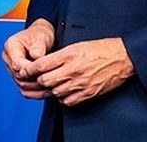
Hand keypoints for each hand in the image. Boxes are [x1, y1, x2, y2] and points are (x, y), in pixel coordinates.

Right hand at [1, 18, 54, 98]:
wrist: (41, 38)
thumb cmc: (40, 35)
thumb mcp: (41, 37)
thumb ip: (38, 47)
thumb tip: (36, 56)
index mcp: (11, 46)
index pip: (17, 64)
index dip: (30, 70)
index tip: (44, 71)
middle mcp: (9, 58)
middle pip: (18, 76)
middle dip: (35, 79)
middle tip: (50, 81)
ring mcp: (12, 68)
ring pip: (21, 83)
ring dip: (36, 87)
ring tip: (50, 87)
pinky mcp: (19, 75)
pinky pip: (24, 88)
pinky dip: (35, 92)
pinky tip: (46, 91)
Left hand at [20, 37, 134, 105]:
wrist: (122, 58)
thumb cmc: (99, 49)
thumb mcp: (76, 46)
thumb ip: (58, 55)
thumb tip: (42, 62)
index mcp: (68, 55)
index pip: (41, 65)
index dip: (29, 69)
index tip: (24, 70)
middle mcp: (73, 70)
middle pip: (45, 80)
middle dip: (38, 80)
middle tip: (36, 78)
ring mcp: (81, 83)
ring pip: (55, 92)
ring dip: (50, 89)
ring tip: (50, 84)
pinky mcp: (88, 93)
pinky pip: (68, 101)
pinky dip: (62, 98)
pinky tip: (62, 91)